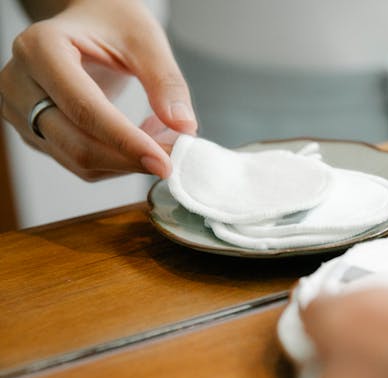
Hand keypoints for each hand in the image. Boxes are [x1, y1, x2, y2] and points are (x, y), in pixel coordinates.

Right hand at [0, 0, 195, 179]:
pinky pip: (77, 162)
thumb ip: (166, 82)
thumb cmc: (111, 22)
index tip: (165, 161)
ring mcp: (21, 111)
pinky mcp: (34, 131)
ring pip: (77, 161)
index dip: (127, 142)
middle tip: (174, 162)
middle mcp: (20, 82)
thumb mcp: (145, 39)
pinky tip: (139, 144)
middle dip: (130, 160)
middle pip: (77, 144)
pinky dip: (115, 162)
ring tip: (161, 143)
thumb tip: (184, 127)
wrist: (85, 22)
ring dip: (126, 163)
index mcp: (41, 49)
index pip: (85, 110)